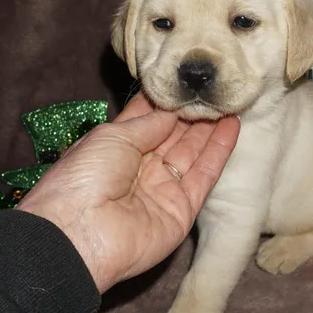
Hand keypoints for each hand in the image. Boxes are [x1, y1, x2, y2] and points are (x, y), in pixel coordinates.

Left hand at [16, 92, 239, 292]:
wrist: (80, 233)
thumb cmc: (84, 176)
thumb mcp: (112, 137)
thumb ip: (147, 123)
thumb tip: (171, 111)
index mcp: (115, 149)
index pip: (147, 120)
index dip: (166, 102)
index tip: (185, 79)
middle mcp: (139, 168)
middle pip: (172, 136)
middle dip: (191, 112)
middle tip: (214, 87)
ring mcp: (161, 189)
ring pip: (191, 153)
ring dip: (209, 128)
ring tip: (228, 99)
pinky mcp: (182, 210)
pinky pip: (204, 177)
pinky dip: (218, 152)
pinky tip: (232, 126)